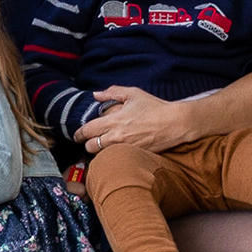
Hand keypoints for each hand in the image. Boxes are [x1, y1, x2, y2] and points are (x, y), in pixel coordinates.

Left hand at [78, 85, 201, 153]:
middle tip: (90, 140)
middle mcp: (117, 137)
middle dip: (87, 144)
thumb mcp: (133, 93)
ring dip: (99, 152)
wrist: (175, 123)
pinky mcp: (135, 155)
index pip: (87, 131)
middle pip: (90, 147)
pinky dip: (113, 156)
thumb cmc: (154, 107)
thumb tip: (96, 95)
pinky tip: (116, 150)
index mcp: (114, 121)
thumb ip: (112, 92)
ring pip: (102, 156)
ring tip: (102, 146)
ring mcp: (126, 148)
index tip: (77, 134)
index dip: (78, 133)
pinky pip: (117, 158)